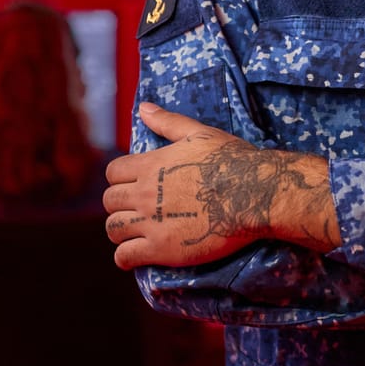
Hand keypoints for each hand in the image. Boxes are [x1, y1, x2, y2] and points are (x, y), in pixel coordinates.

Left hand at [104, 103, 337, 269]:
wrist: (254, 193)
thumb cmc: (232, 160)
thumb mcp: (200, 133)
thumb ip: (168, 122)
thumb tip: (143, 108)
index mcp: (150, 164)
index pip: (113, 172)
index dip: (121, 179)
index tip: (133, 185)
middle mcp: (144, 193)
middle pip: (110, 201)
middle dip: (120, 205)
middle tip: (136, 210)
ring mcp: (151, 222)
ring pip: (113, 228)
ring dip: (121, 231)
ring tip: (133, 234)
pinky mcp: (162, 248)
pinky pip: (125, 256)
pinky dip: (125, 257)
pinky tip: (133, 257)